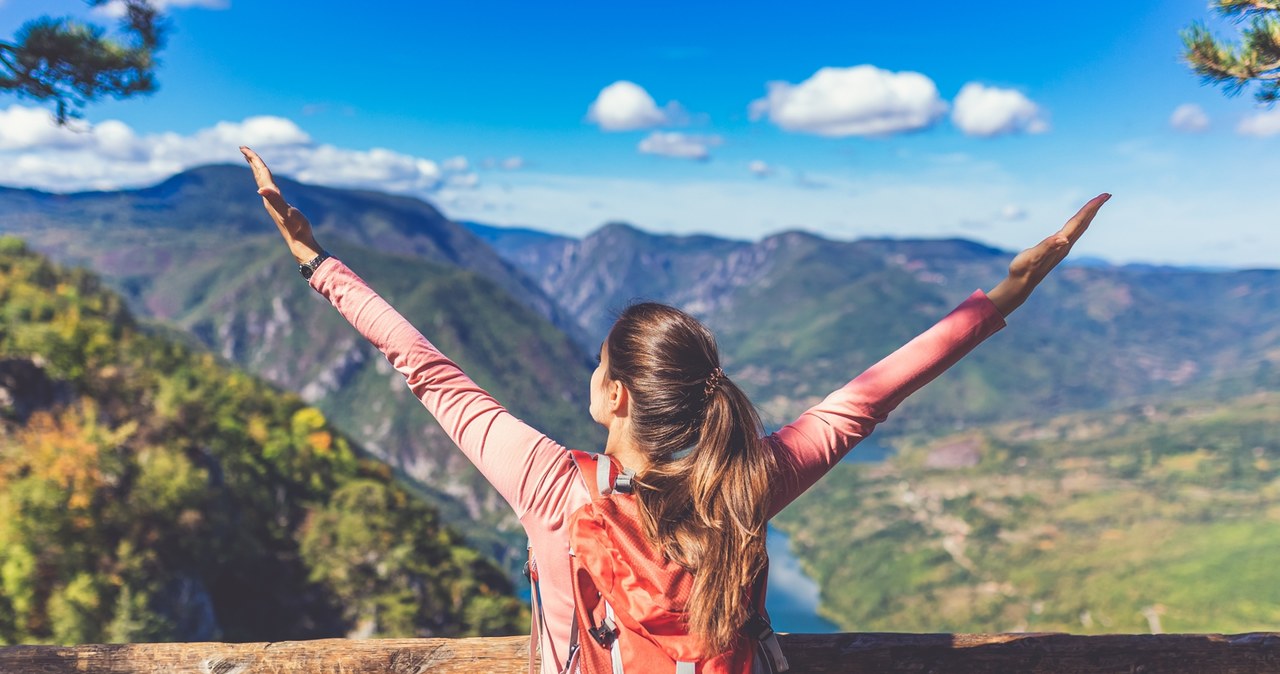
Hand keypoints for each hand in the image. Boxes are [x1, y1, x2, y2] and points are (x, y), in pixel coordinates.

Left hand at [240, 146, 323, 263]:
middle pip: (258, 175)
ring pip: (262, 181)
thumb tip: (260, 189)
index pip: (261, 173)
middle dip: (251, 161)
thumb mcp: (286, 212)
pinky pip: (269, 188)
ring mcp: (273, 203)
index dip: (254, 159)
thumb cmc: (296, 227)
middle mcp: (268, 198)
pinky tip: (267, 182)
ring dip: (257, 170)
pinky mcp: (278, 206)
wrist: (300, 242)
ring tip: (253, 161)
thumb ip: (274, 200)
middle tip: (243, 148)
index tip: (244, 147)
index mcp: (270, 195)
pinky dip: (266, 180)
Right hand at [986, 193, 1110, 316]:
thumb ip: (1048, 246)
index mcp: (1062, 242)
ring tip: (1095, 205)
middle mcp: (1066, 244)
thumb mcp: (1034, 256)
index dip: (1090, 208)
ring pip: (1080, 227)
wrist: (1022, 284)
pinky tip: (1077, 222)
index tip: (1103, 196)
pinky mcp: (1058, 249)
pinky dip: (1079, 222)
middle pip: (1084, 223)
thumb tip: (1064, 238)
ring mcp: (1063, 247)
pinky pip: (1073, 231)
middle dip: (1094, 208)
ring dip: (1088, 215)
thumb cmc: (1025, 269)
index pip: (1079, 221)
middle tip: (1106, 195)